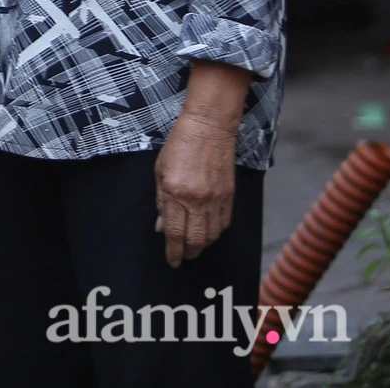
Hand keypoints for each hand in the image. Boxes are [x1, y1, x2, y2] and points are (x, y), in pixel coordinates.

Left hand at [155, 111, 239, 264]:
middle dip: (189, 252)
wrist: (208, 130)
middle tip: (183, 257)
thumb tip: (161, 227)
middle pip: (196, 239)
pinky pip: (224, 223)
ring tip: (194, 247)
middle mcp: (198, 200)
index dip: (173, 251)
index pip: (175, 232)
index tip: (172, 260)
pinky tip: (210, 233)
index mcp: (176, 194)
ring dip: (203, 245)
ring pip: (212, 234)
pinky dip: (216, 233)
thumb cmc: (179, 146)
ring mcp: (216, 199)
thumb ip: (161, 201)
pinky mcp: (230, 196)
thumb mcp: (160, 171)